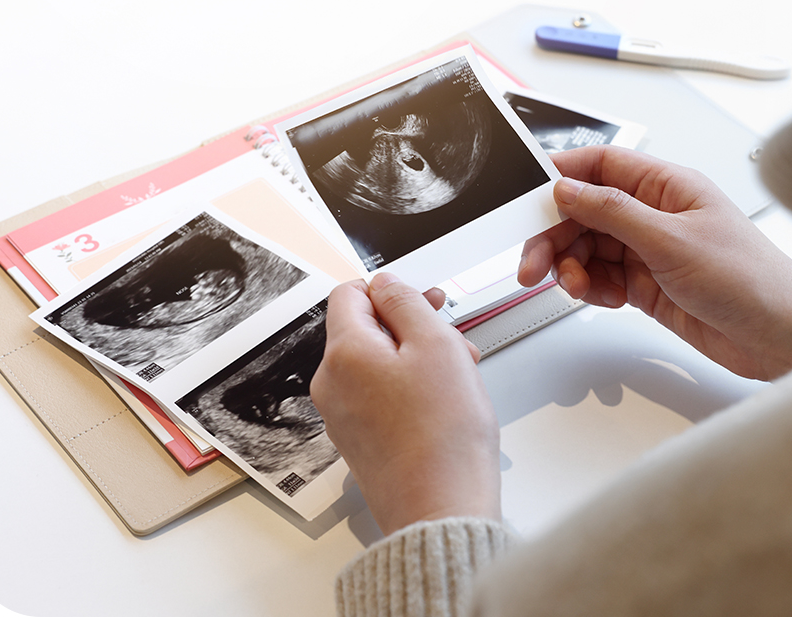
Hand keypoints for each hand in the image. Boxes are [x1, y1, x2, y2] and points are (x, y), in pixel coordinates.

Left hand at [310, 273, 500, 535]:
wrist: (441, 507)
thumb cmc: (443, 435)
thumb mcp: (435, 344)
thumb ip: (407, 302)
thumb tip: (386, 284)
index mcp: (344, 353)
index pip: (349, 293)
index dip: (390, 290)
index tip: (423, 303)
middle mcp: (332, 384)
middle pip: (365, 330)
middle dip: (411, 327)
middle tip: (452, 337)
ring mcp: (343, 415)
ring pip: (377, 364)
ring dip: (417, 357)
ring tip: (458, 374)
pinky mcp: (360, 440)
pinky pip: (379, 396)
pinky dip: (410, 388)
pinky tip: (444, 402)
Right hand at [519, 146, 791, 380]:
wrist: (782, 339)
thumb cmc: (753, 281)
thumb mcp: (674, 240)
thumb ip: (614, 213)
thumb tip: (568, 190)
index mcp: (667, 186)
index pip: (601, 165)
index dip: (561, 175)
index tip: (527, 195)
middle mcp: (656, 214)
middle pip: (584, 211)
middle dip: (555, 234)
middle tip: (534, 262)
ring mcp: (650, 251)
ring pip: (588, 247)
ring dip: (569, 265)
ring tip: (571, 285)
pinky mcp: (648, 285)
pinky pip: (601, 278)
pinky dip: (588, 287)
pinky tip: (592, 296)